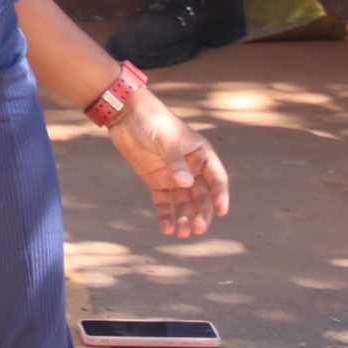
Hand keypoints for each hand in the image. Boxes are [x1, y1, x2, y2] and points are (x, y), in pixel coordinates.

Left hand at [107, 88, 229, 236]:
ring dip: (184, 217)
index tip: (221, 211)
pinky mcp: (155, 181)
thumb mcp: (166, 139)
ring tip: (181, 233)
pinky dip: (166, 215)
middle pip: (201, 195)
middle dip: (201, 212)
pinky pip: (164, 202)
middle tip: (198, 228)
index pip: (216, 178)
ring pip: (184, 202)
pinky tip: (167, 228)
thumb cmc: (153, 120)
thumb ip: (176, 161)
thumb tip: (186, 184)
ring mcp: (173, 176)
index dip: (220, 195)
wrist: (126, 115)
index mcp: (201, 154)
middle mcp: (190, 168)